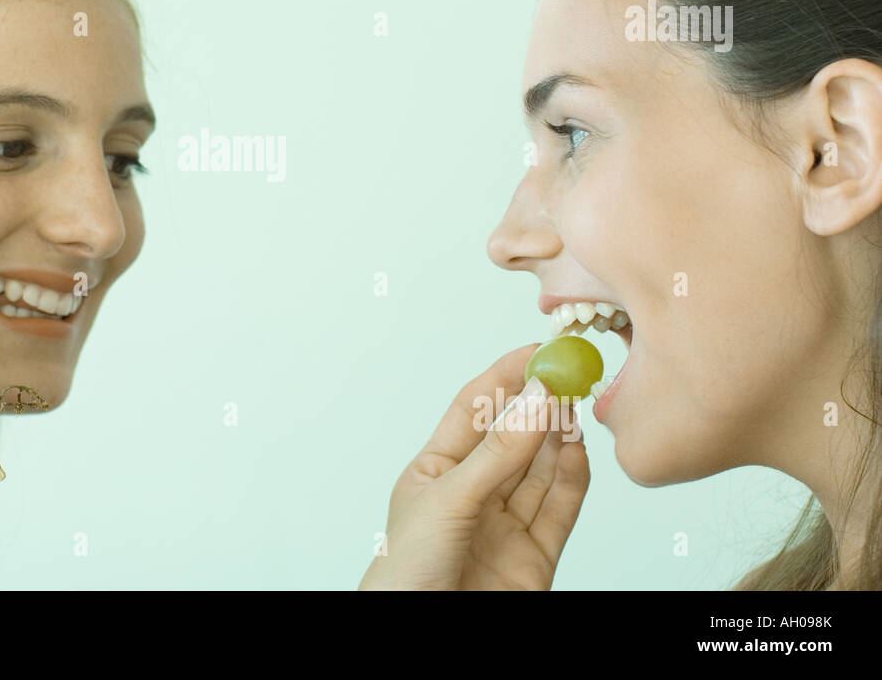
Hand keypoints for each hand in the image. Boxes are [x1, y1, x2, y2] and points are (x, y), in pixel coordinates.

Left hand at [359, 343, 589, 589]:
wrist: (419, 637)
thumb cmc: (406, 574)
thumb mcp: (449, 500)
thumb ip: (499, 452)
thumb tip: (539, 398)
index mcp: (436, 471)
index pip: (473, 409)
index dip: (505, 377)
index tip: (538, 350)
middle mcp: (473, 494)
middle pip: (514, 437)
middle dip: (541, 404)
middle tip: (569, 373)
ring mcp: (504, 524)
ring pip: (540, 470)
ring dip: (560, 436)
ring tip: (577, 404)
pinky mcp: (534, 555)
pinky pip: (560, 509)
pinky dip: (574, 479)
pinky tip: (580, 450)